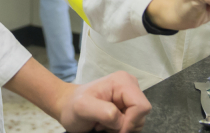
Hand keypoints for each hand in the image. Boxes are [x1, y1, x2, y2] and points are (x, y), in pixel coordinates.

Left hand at [6, 59, 149, 132]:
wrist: (67, 107)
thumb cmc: (73, 106)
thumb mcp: (83, 107)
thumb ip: (104, 112)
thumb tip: (120, 120)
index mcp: (123, 81)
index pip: (142, 107)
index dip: (130, 122)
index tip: (113, 129)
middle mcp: (130, 86)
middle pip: (141, 115)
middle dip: (125, 125)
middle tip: (104, 125)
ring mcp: (129, 97)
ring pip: (138, 122)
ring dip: (121, 128)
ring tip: (104, 124)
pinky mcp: (127, 106)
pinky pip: (132, 123)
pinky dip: (120, 128)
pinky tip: (107, 124)